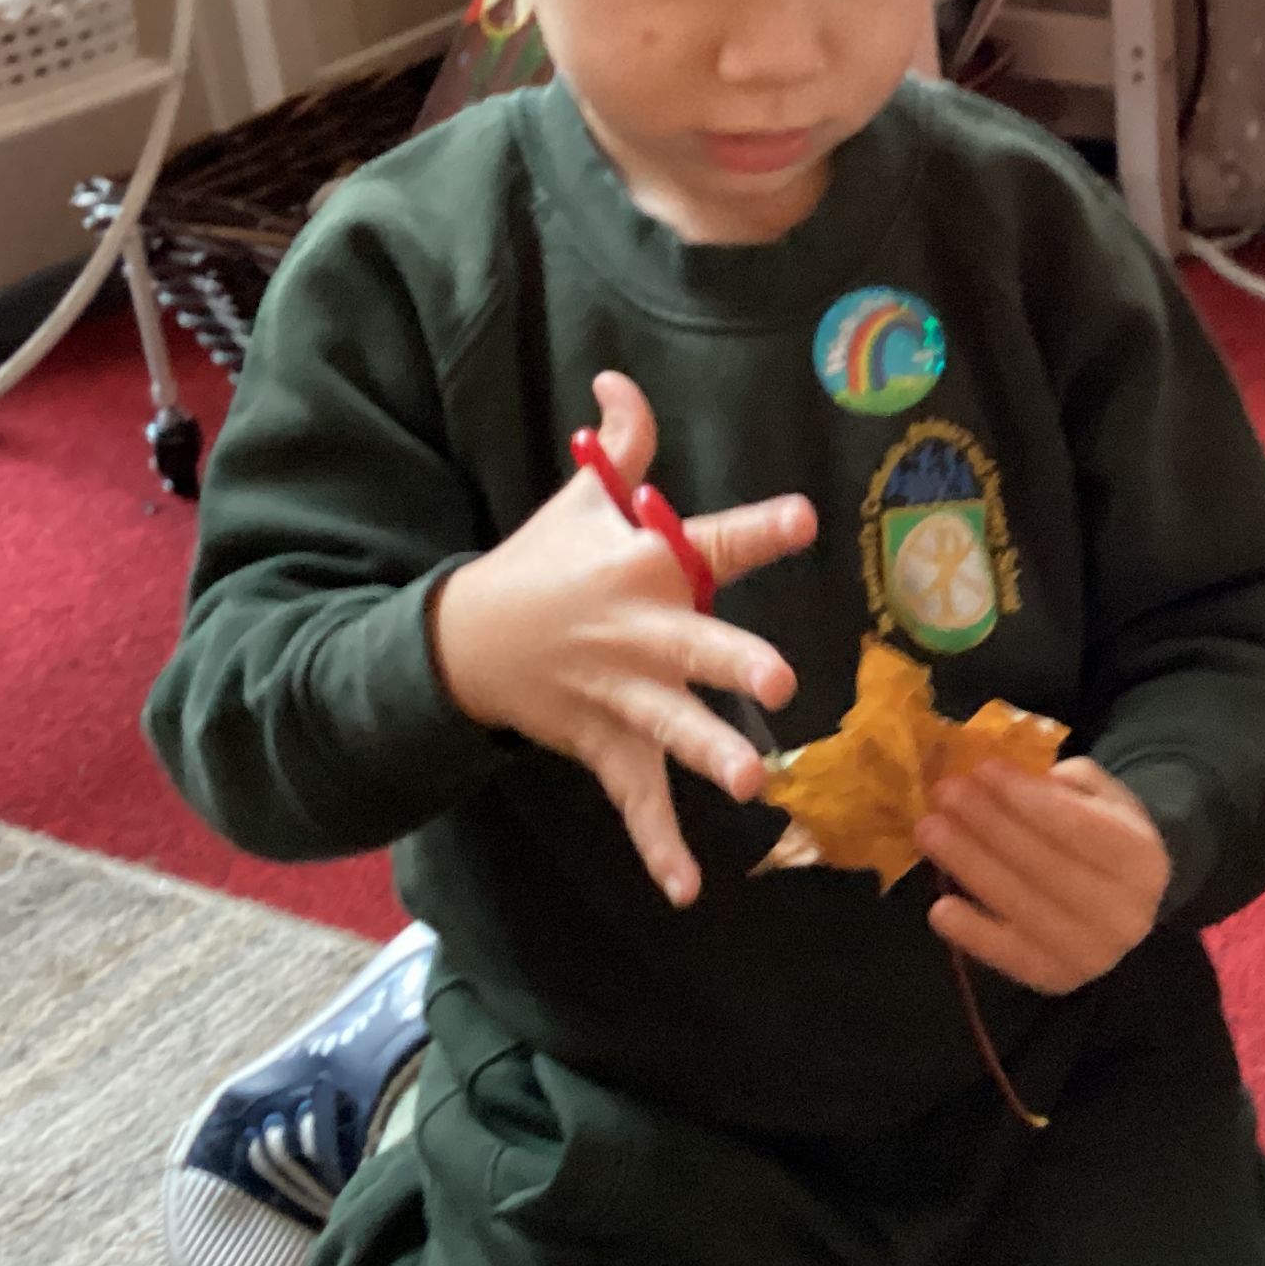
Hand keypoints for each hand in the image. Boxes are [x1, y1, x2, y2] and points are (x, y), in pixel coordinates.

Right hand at [432, 370, 816, 906]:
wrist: (462, 644)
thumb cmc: (539, 564)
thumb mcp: (579, 501)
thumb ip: (621, 445)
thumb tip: (617, 376)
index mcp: (642, 565)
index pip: (710, 540)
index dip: (757, 529)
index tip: (803, 517)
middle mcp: (638, 633)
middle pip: (693, 648)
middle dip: (734, 662)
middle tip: (780, 679)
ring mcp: (622, 698)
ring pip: (671, 730)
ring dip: (707, 755)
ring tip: (752, 785)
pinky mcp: (606, 748)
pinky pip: (637, 804)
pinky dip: (659, 849)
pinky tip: (688, 889)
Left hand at [917, 759, 1170, 994]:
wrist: (1122, 909)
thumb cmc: (1104, 844)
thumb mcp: (1107, 801)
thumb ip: (1073, 783)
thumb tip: (1021, 778)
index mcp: (1143, 860)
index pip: (1079, 826)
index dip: (1027, 798)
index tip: (983, 769)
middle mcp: (1126, 913)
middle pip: (1046, 865)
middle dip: (990, 825)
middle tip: (946, 793)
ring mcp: (1092, 953)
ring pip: (1022, 906)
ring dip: (969, 865)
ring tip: (930, 831)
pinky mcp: (1057, 979)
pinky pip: (1009, 958)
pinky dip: (972, 933)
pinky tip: (940, 907)